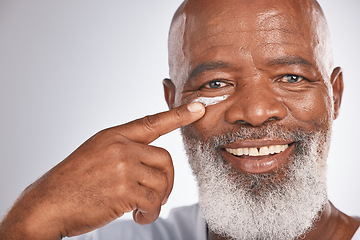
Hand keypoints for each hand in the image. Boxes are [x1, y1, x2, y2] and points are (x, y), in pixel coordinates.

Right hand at [0, 102, 204, 239]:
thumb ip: (123, 151)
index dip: (178, 115)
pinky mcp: (123, 190)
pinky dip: (150, 213)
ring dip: (157, 200)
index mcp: (113, 136)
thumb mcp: (96, 153)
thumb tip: (151, 163)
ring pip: (162, 182)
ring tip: (142, 208)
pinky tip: (139, 215)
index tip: (199, 107)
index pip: (152, 122)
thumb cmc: (73, 182)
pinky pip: (153, 201)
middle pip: (165, 159)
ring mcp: (122, 167)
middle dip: (166, 181)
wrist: (48, 203)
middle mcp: (120, 147)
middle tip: (157, 195)